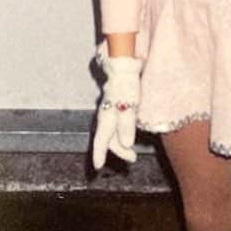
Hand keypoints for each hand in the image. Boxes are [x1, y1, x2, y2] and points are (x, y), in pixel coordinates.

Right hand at [92, 55, 141, 169]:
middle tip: (132, 159)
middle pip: (108, 138)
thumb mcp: (129, 105)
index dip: (99, 153)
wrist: (125, 64)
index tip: (97, 167)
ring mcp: (110, 109)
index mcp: (107, 116)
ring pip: (111, 132)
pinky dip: (121, 133)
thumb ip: (127, 124)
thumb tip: (126, 144)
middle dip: (118, 151)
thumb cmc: (127, 83)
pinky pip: (115, 124)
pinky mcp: (116, 104)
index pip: (101, 139)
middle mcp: (106, 114)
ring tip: (132, 152)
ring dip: (121, 144)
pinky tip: (129, 134)